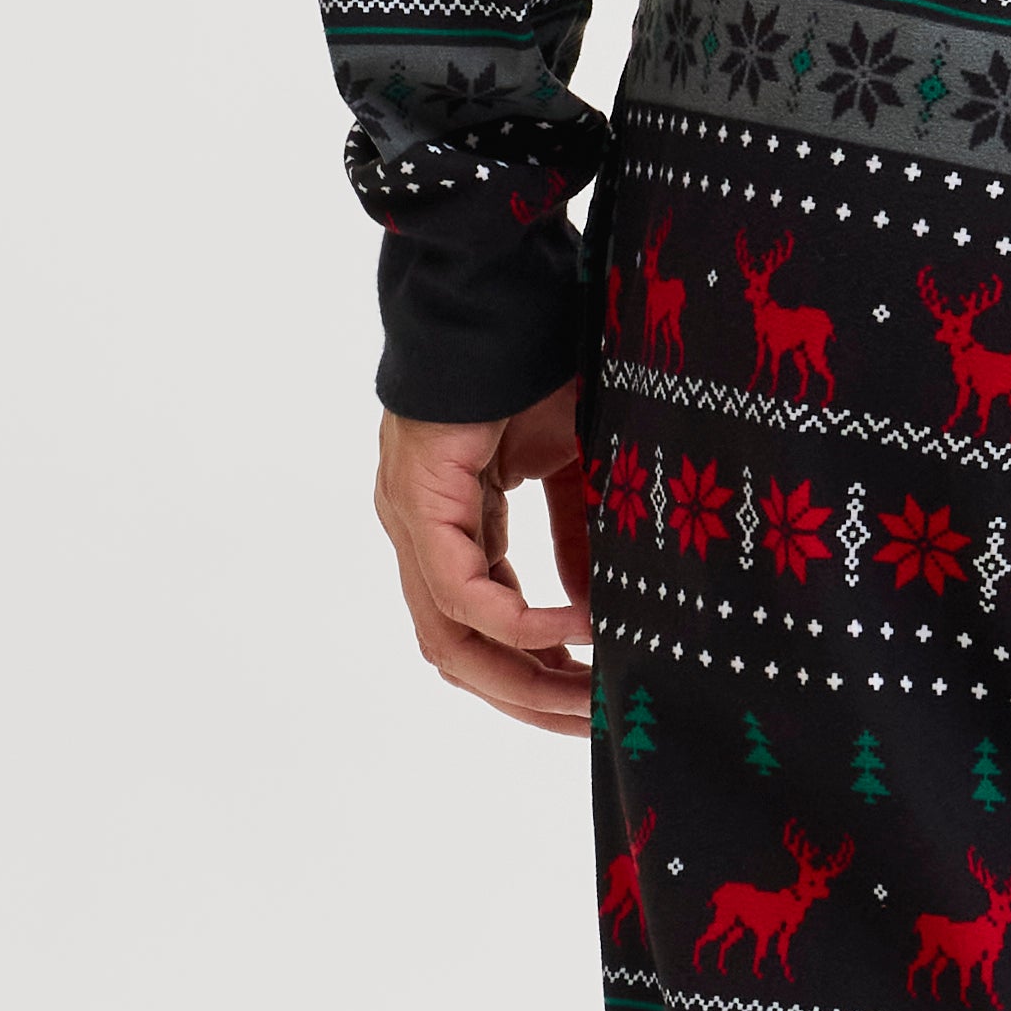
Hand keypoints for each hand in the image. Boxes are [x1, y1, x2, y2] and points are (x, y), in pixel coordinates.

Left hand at [376, 388, 596, 735]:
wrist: (498, 284)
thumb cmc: (535, 358)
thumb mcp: (573, 465)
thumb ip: (579, 538)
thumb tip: (598, 613)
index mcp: (454, 523)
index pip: (482, 629)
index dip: (536, 673)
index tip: (594, 705)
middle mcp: (422, 531)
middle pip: (461, 654)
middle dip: (531, 698)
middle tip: (596, 726)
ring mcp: (412, 519)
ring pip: (452, 640)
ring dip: (522, 680)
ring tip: (590, 698)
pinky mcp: (418, 502)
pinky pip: (461, 593)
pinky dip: (521, 623)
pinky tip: (580, 629)